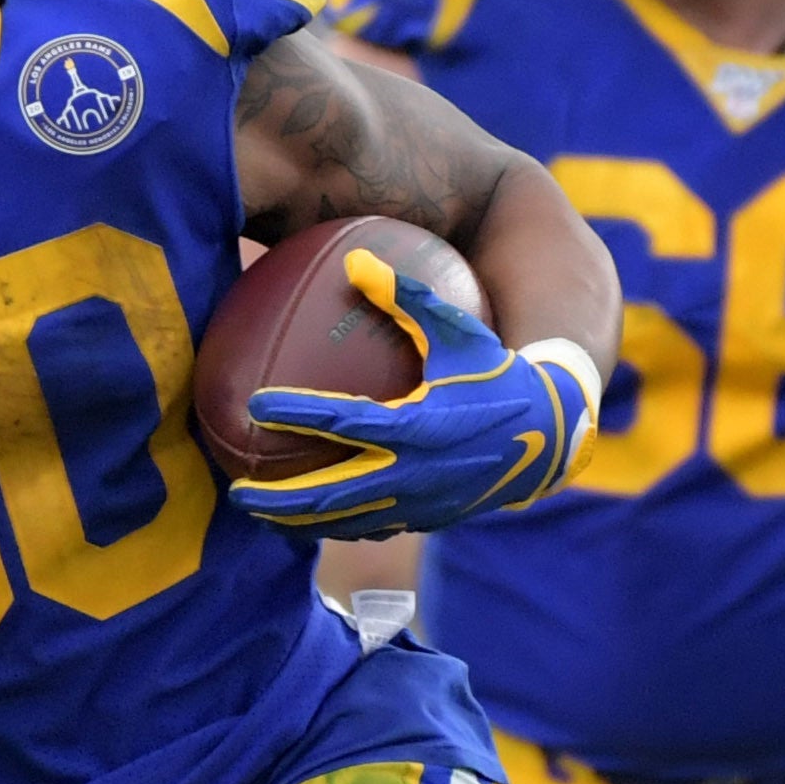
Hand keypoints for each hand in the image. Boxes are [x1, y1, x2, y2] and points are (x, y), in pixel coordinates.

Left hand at [229, 248, 590, 537]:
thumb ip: (407, 297)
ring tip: (259, 514)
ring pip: (346, 522)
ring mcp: (420, 505)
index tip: (254, 404)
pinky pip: (371, 527)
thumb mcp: (459, 331)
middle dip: (279, 500)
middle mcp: (415, 474)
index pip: (344, 422)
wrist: (549, 438)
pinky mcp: (427, 521)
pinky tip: (304, 522)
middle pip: (332, 495)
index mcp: (419, 425)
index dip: (297, 413)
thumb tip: (355, 256)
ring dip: (299, 523)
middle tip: (235, 490)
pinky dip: (335, 527)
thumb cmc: (498, 374)